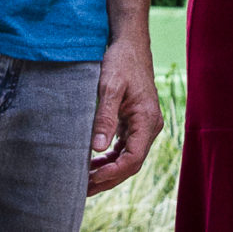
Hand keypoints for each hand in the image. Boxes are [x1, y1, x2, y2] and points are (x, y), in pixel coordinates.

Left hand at [86, 31, 161, 194]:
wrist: (130, 44)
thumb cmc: (121, 62)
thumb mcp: (109, 86)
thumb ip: (104, 117)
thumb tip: (97, 148)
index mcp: (148, 119)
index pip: (133, 159)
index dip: (112, 173)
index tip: (89, 179)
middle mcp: (151, 126)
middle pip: (131, 164)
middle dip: (107, 178)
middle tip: (81, 188)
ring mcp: (145, 125)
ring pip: (128, 158)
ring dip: (107, 171)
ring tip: (83, 180)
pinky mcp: (136, 123)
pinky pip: (125, 148)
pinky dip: (109, 159)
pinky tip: (92, 163)